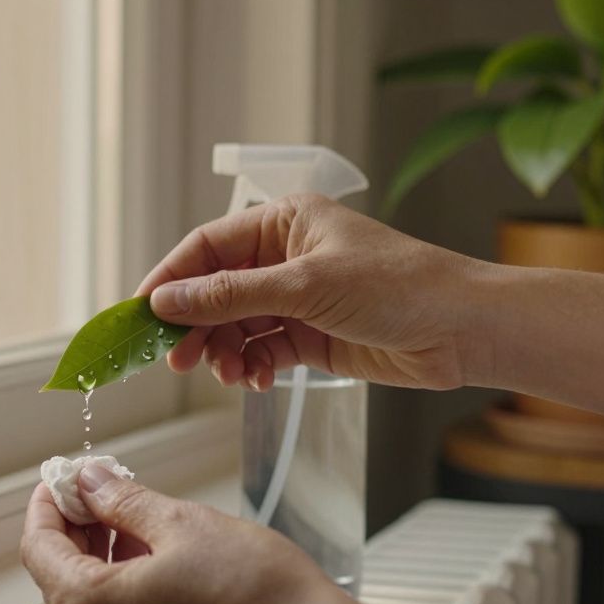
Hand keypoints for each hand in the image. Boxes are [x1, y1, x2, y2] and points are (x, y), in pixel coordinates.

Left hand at [19, 464, 389, 603]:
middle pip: (62, 577)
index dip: (48, 504)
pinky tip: (159, 560)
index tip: (62, 478)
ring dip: (106, 557)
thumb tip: (89, 482)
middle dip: (79, 527)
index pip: (38, 547)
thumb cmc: (255, 594)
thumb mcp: (178, 522)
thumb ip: (120, 500)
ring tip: (140, 518)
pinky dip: (129, 591)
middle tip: (104, 487)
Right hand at [137, 194, 490, 390]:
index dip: (170, 280)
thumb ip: (230, 295)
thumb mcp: (305, 286)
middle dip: (196, 325)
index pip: (207, 247)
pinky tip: (257, 381)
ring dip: (224, 352)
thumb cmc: (398, 287)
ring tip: (228, 375)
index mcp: (284, 222)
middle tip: (177, 360)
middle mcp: (286, 256)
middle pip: (215, 290)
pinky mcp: (311, 335)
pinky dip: (252, 366)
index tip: (141, 315)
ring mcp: (297, 297)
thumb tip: (167, 302)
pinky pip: (261, 350)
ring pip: (235, 325)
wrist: (462, 330)